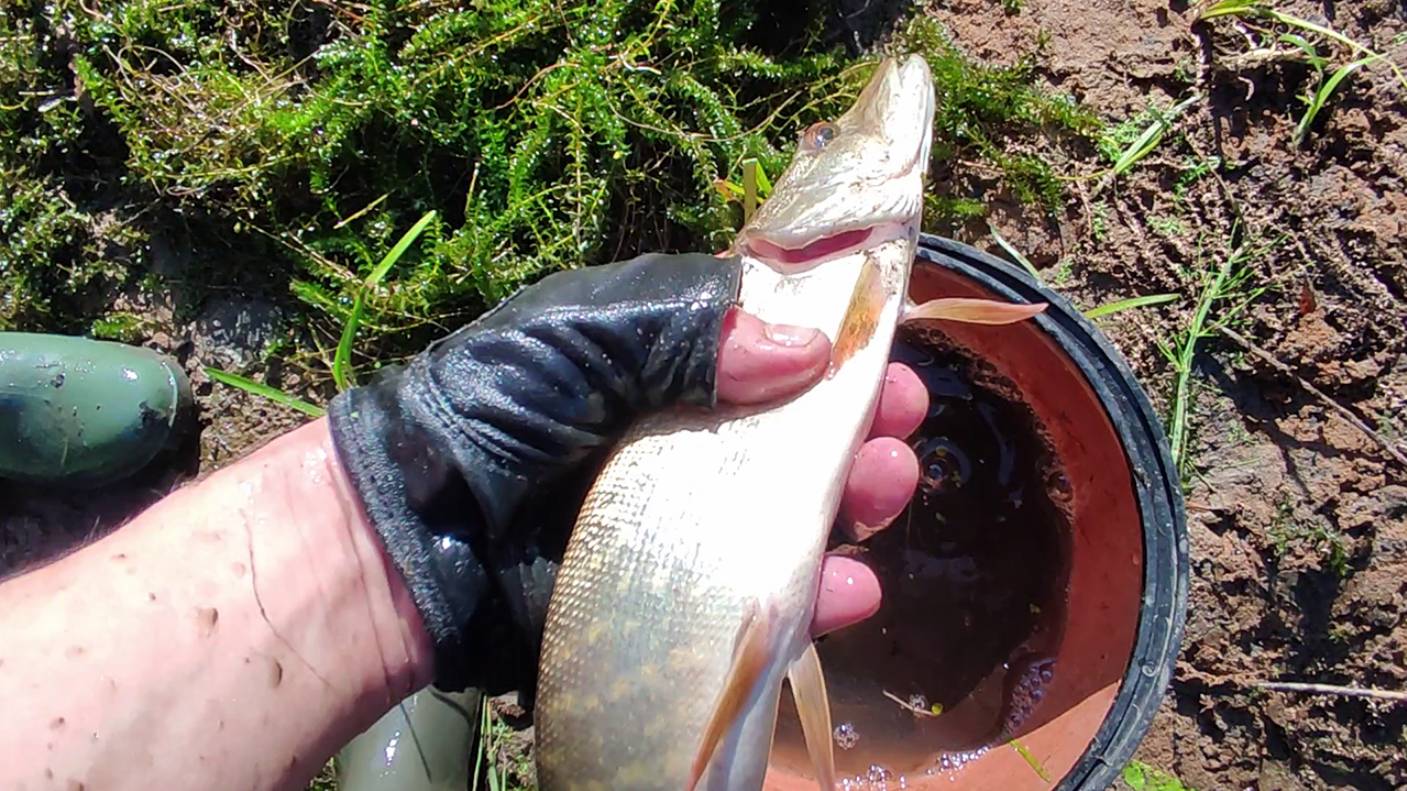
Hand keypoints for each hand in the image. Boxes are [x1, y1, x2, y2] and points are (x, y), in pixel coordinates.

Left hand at [327, 252, 923, 694]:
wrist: (416, 528)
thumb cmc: (497, 404)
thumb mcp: (588, 329)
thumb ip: (694, 329)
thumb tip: (807, 352)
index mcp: (669, 364)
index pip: (774, 351)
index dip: (835, 351)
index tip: (883, 352)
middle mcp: (687, 441)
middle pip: (799, 436)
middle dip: (859, 428)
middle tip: (896, 428)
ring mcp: (686, 524)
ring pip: (796, 516)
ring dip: (854, 504)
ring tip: (881, 492)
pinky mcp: (677, 598)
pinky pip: (761, 599)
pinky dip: (814, 598)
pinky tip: (846, 589)